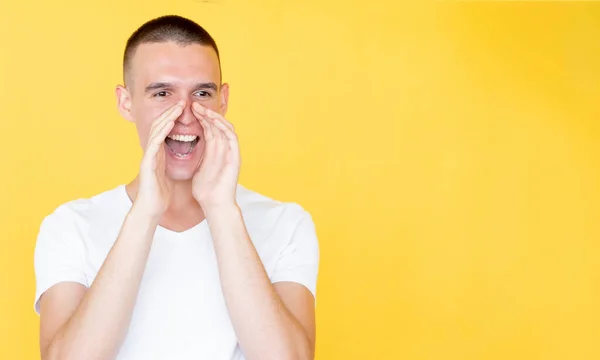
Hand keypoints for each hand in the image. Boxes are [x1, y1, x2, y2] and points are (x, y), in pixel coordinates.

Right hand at [133, 100, 184, 218]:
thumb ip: (170, 163)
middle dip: (170, 113)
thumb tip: (179, 157)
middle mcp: (152, 152)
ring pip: (156, 131)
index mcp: (158, 154)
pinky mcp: (148, 162)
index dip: (173, 119)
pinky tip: (170, 123)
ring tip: (178, 107)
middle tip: (182, 102)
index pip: (165, 131)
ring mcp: (148, 156)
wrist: (151, 208)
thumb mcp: (168, 174)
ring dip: (167, 117)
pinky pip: (155, 143)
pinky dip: (162, 131)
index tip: (185, 110)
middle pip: (159, 126)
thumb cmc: (159, 194)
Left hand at [191, 102, 240, 212]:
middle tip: (192, 104)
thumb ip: (196, 157)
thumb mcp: (197, 168)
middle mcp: (224, 149)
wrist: (214, 204)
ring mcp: (231, 152)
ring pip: (225, 127)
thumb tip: (183, 149)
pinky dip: (223, 126)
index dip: (199, 118)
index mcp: (215, 151)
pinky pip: (232, 136)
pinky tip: (213, 119)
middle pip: (216, 125)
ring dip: (214, 116)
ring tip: (201, 109)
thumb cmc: (205, 191)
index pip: (208, 129)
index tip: (187, 110)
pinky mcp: (235, 156)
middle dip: (205, 114)